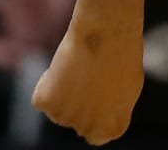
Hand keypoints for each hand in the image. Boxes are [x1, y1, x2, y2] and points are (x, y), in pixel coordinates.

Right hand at [32, 17, 145, 144]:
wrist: (106, 32)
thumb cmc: (121, 55)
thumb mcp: (126, 89)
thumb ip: (110, 110)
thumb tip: (96, 117)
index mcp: (112, 128)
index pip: (96, 136)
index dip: (94, 114)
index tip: (96, 96)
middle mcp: (88, 128)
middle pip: (74, 121)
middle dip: (78, 103)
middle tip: (88, 75)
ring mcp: (65, 117)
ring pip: (57, 110)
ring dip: (62, 93)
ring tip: (79, 68)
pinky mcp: (46, 102)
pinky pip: (41, 97)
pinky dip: (46, 83)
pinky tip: (64, 66)